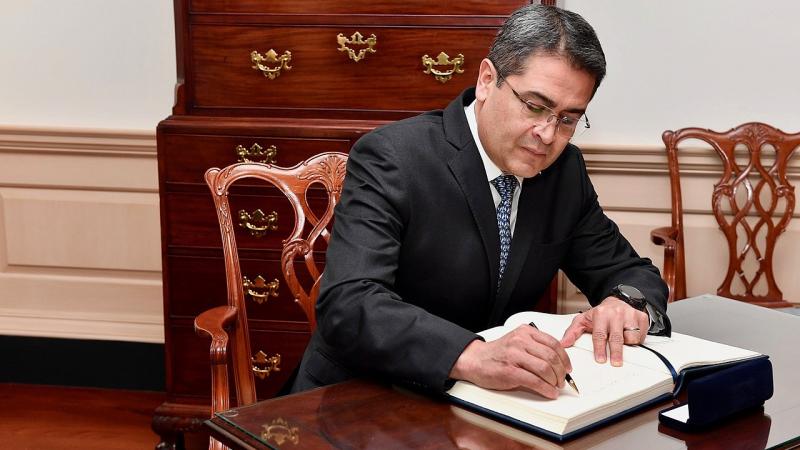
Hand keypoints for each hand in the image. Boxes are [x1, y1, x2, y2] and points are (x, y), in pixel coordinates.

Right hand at [449, 325, 571, 398]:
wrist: (474, 360)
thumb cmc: (497, 354)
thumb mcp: (517, 342)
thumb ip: (535, 347)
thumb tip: (557, 361)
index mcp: (525, 332)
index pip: (553, 343)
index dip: (564, 358)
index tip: (567, 367)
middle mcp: (520, 341)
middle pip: (551, 357)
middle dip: (561, 372)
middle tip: (562, 380)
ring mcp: (514, 355)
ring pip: (545, 368)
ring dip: (554, 381)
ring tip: (555, 387)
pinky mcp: (510, 371)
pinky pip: (535, 381)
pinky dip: (546, 389)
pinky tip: (549, 392)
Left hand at [560, 296, 648, 366]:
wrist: (617, 301)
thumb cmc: (600, 314)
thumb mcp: (583, 320)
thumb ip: (572, 332)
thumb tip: (564, 343)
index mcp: (601, 314)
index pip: (600, 334)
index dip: (599, 348)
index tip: (600, 360)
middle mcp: (616, 314)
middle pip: (617, 337)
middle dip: (616, 352)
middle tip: (615, 363)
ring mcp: (630, 315)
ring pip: (632, 337)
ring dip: (627, 344)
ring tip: (623, 343)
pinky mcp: (641, 317)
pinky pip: (641, 335)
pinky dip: (637, 339)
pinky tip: (630, 336)